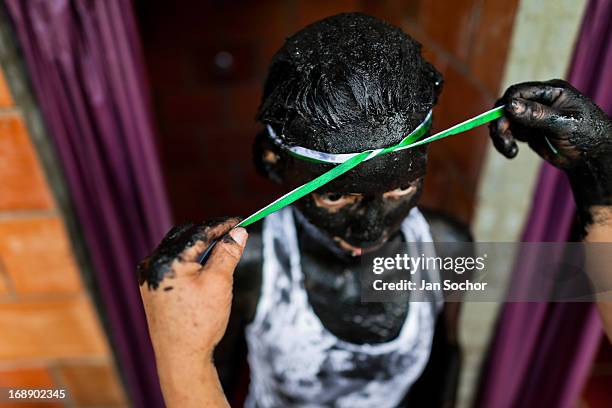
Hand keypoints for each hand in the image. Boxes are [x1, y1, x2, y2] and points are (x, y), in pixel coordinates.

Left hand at [138, 217, 247, 406]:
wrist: (180, 357)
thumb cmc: (200, 322)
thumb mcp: (220, 283)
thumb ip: (228, 252)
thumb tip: (238, 232)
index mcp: (168, 261)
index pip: (199, 232)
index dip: (222, 224)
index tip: (240, 221)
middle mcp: (152, 264)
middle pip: (186, 235)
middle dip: (210, 233)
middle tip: (233, 234)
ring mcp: (148, 275)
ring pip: (178, 247)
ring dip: (200, 245)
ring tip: (222, 250)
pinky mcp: (150, 285)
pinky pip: (172, 261)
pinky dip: (189, 258)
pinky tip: (204, 265)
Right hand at [490, 79, 611, 226]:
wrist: (591, 157)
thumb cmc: (586, 134)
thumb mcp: (563, 123)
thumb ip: (537, 114)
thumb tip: (509, 105)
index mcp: (550, 91)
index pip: (518, 92)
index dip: (506, 105)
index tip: (503, 123)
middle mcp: (538, 101)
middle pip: (507, 106)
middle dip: (501, 123)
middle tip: (503, 139)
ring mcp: (532, 117)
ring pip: (505, 122)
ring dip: (501, 136)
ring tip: (509, 149)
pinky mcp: (528, 131)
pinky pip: (509, 134)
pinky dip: (505, 143)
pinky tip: (512, 153)